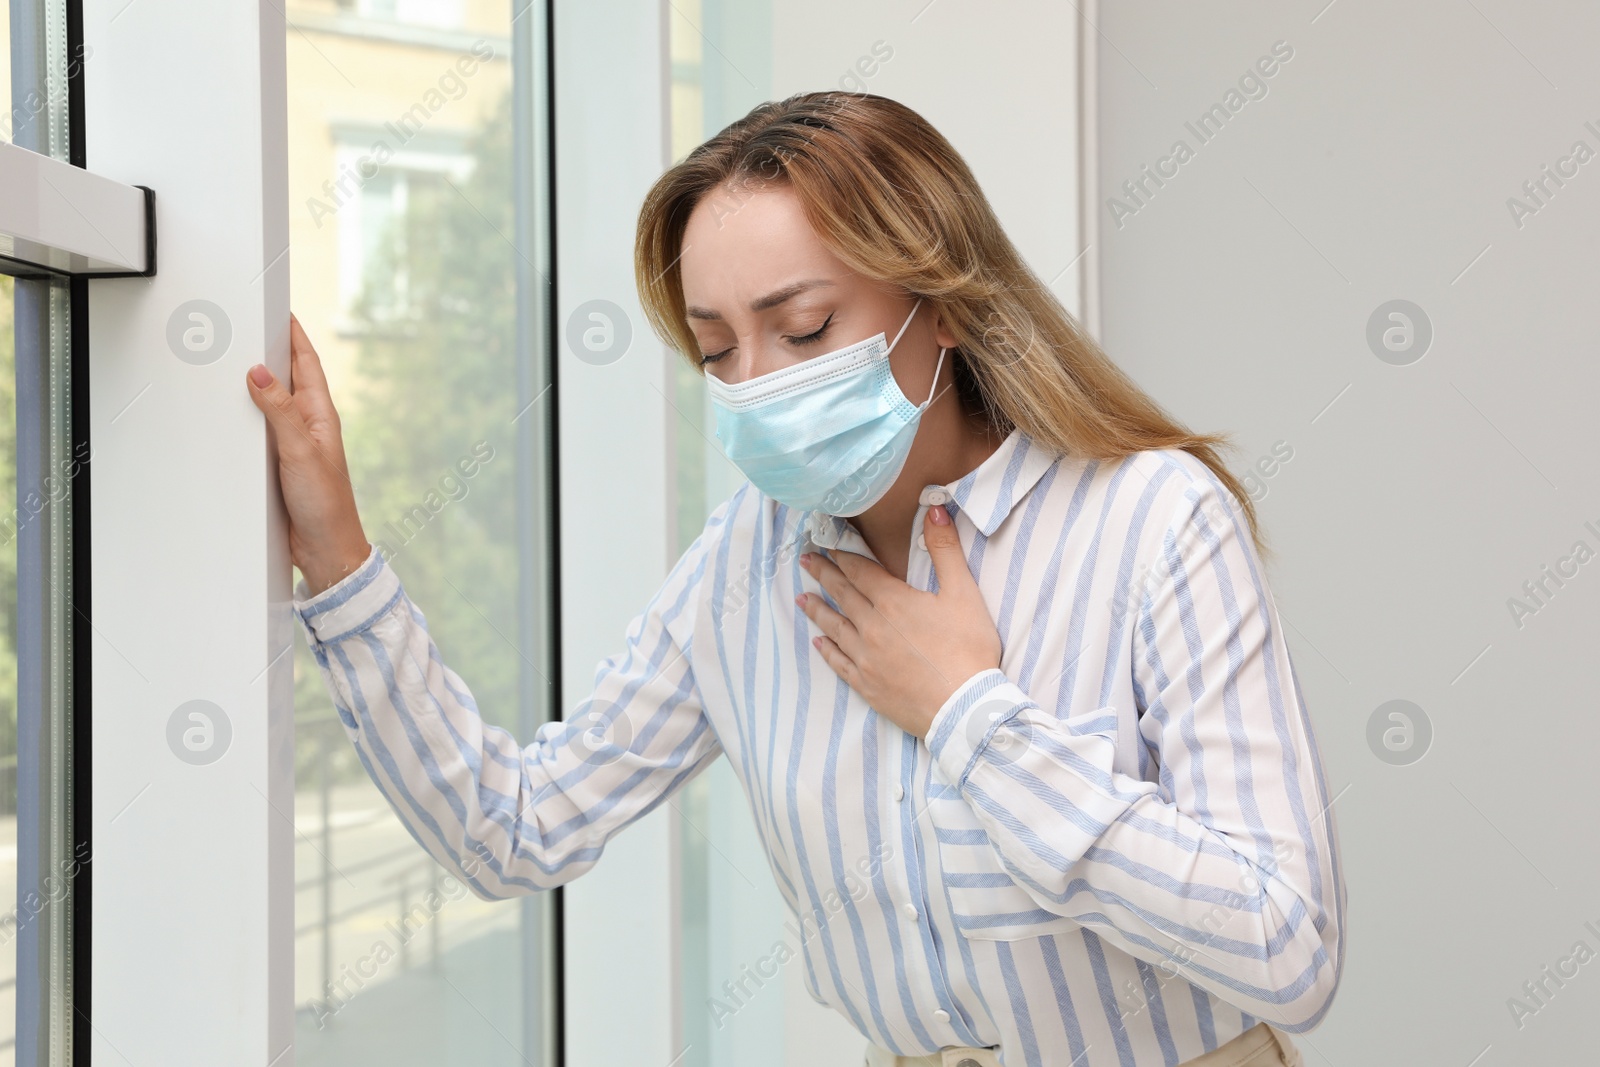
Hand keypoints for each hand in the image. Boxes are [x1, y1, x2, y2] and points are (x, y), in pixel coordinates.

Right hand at [245, 314, 370, 596]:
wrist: (324, 550)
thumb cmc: (325, 504)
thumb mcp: (300, 451)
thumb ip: (279, 411)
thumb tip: (259, 371)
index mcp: (320, 415)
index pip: (306, 363)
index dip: (293, 334)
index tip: (279, 308)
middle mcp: (308, 425)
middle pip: (285, 378)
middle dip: (268, 351)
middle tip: (245, 326)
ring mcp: (292, 444)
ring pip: (268, 404)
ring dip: (252, 385)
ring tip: (229, 360)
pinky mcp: (278, 464)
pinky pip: (258, 431)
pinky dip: (243, 417)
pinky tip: (227, 415)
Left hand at [797, 504, 1001, 738]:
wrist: (964, 708)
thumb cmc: (968, 649)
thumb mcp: (963, 593)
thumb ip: (945, 550)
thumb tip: (932, 510)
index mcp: (893, 602)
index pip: (861, 572)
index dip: (844, 556)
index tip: (827, 544)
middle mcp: (871, 627)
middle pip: (843, 595)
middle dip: (824, 575)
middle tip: (806, 561)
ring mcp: (866, 658)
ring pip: (835, 627)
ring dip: (818, 611)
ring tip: (803, 598)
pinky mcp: (867, 685)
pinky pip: (839, 663)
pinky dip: (828, 651)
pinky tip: (818, 643)